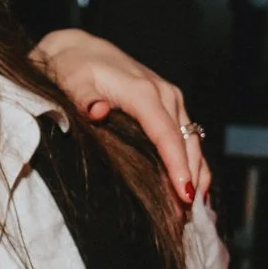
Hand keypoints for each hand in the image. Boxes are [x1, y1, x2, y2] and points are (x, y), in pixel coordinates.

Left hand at [33, 29, 209, 207]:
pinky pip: (188, 138)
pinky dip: (194, 163)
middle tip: (186, 218)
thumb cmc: (72, 69)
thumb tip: (97, 112)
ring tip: (195, 212)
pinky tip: (196, 189)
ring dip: (197, 173)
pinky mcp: (170, 106)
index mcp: (142, 91)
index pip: (166, 134)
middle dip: (191, 178)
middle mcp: (164, 95)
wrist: (78, 51)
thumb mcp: (70, 81)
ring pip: (193, 142)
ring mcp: (171, 100)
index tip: (184, 194)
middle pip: (186, 142)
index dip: (176, 166)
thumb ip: (83, 98)